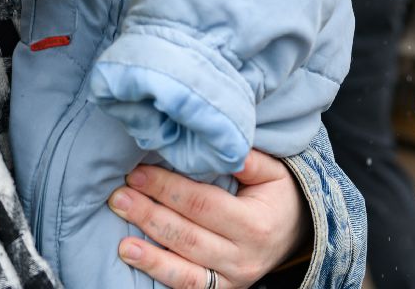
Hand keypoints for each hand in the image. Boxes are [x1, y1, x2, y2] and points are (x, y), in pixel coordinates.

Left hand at [106, 151, 309, 287]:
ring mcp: (234, 279)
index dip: (167, 189)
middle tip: (118, 198)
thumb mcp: (273, 172)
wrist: (296, 233)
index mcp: (255, 223)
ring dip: (150, 257)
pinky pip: (190, 288)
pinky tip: (138, 264)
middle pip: (189, 237)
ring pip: (187, 272)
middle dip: (149, 216)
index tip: (136, 174)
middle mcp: (244, 257)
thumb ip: (246, 159)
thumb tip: (217, 141)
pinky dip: (162, 276)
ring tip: (123, 243)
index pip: (203, 204)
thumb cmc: (277, 196)